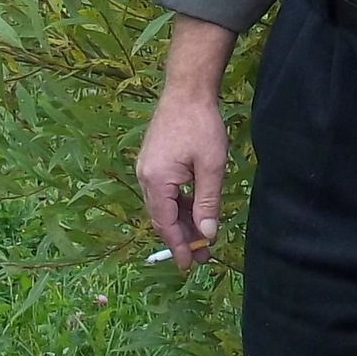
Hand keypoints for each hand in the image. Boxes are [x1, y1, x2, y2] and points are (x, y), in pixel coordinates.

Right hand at [136, 92, 226, 266]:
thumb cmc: (201, 125)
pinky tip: (193, 210)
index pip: (166, 224)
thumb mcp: (211, 167)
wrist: (186, 90)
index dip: (179, 246)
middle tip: (202, 256)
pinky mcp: (152, 161)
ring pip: (163, 206)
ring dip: (181, 222)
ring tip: (202, 236)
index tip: (190, 265)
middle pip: (161, 218)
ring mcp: (146, 168)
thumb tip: (207, 234)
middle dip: (181, 238)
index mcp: (157, 180)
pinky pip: (163, 192)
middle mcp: (145, 177)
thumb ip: (207, 202)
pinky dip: (178, 205)